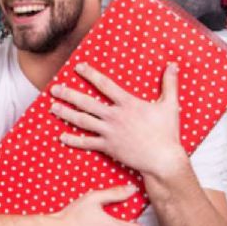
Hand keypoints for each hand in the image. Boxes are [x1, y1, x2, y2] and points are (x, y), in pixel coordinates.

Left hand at [49, 62, 186, 178]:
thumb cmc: (167, 133)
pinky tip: (62, 136)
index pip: (105, 85)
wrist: (162, 159)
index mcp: (128, 104)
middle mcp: (115, 117)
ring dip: (66, 114)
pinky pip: (87, 143)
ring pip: (83, 121)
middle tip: (55, 88)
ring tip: (53, 107)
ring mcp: (110, 133)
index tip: (78, 67)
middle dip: (69, 95)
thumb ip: (169, 84)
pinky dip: (73, 140)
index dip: (90, 75)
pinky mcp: (108, 147)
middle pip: (87, 103)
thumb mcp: (170, 105)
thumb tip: (173, 65)